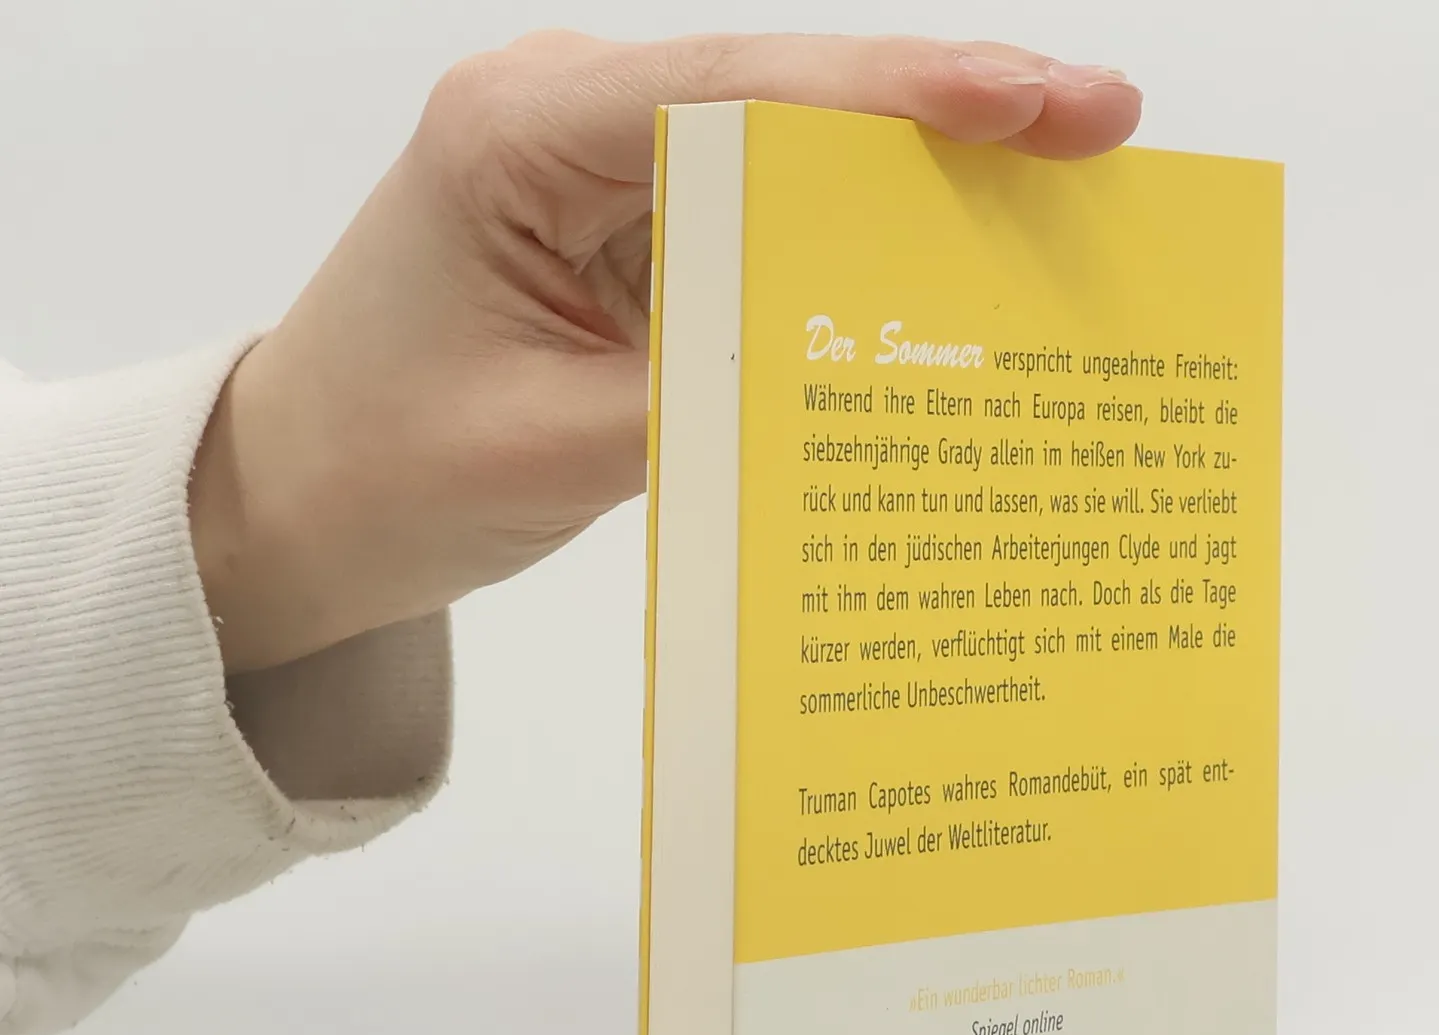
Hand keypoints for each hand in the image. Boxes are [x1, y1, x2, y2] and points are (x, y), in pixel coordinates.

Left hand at [189, 32, 1140, 675]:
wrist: (299, 505)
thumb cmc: (385, 470)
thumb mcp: (558, 450)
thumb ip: (715, 399)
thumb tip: (874, 383)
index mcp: (521, 132)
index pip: (739, 87)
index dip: (898, 93)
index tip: (1033, 104)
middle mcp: (569, 122)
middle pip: (788, 96)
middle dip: (946, 117)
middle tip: (1099, 131)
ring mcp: (604, 178)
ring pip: (790, 158)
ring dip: (916, 187)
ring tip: (1060, 196)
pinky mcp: (630, 242)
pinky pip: (763, 234)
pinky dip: (854, 260)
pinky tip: (948, 282)